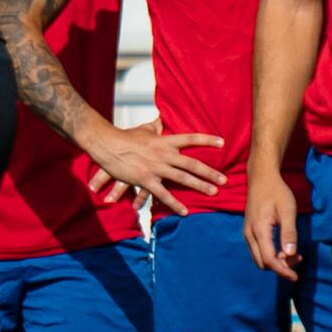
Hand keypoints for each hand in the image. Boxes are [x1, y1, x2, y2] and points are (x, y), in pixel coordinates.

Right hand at [71, 119, 228, 217]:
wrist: (107, 144)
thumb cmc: (124, 137)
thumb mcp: (143, 130)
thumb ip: (154, 127)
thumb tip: (161, 120)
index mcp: (164, 141)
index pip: (190, 138)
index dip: (207, 140)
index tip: (222, 142)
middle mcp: (164, 154)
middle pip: (192, 164)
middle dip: (210, 172)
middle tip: (225, 180)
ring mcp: (156, 167)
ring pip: (182, 178)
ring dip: (200, 186)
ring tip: (213, 193)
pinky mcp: (145, 179)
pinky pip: (163, 194)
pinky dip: (175, 204)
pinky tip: (184, 211)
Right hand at [244, 153, 302, 280]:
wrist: (261, 178)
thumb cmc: (277, 192)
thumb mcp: (288, 211)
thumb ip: (289, 233)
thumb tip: (290, 254)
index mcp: (259, 230)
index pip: (269, 259)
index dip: (283, 271)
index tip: (296, 277)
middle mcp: (249, 234)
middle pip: (263, 263)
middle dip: (280, 267)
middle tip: (298, 259)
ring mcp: (248, 233)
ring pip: (260, 258)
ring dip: (276, 261)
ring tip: (294, 254)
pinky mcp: (250, 231)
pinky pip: (258, 251)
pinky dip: (271, 254)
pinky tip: (284, 247)